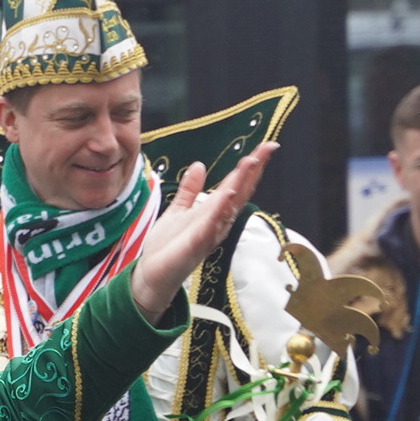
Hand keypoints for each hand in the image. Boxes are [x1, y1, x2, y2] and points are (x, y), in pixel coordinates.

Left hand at [132, 143, 273, 320]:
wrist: (151, 274)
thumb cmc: (168, 245)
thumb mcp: (178, 211)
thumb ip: (190, 190)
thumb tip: (198, 165)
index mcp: (214, 212)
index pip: (236, 185)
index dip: (250, 167)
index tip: (265, 146)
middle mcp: (218, 222)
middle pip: (240, 192)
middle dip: (253, 170)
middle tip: (268, 147)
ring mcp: (209, 233)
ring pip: (230, 205)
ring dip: (241, 183)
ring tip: (251, 162)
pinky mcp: (197, 244)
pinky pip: (211, 225)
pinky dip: (219, 210)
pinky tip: (228, 194)